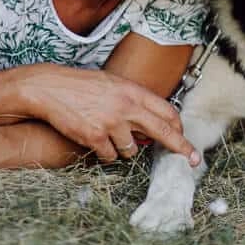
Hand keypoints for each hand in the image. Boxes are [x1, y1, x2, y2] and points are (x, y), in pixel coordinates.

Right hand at [13, 64, 199, 164]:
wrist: (51, 88)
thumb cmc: (84, 85)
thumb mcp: (116, 84)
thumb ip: (135, 102)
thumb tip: (151, 124)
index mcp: (135, 91)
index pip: (167, 111)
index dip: (178, 127)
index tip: (185, 137)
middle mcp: (127, 107)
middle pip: (163, 131)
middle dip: (181, 146)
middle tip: (192, 159)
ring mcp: (112, 123)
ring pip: (132, 150)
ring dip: (125, 148)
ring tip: (109, 134)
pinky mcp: (95, 137)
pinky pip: (110, 156)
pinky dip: (105, 153)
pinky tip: (95, 140)